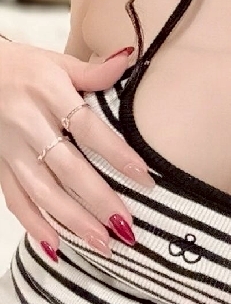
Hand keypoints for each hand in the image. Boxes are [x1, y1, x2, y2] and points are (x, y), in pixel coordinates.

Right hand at [0, 41, 153, 260]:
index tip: (144, 177)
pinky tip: (55, 246)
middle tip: (127, 227)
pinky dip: (34, 225)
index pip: (89, 128)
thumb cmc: (23, 66)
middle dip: (98, 200)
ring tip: (102, 244)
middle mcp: (29, 123)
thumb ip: (93, 71)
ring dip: (73, 221)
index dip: (116, 153)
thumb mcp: (57, 61)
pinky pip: (15, 199)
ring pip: (42, 191)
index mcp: (49, 92)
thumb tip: (130, 58)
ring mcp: (10, 148)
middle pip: (67, 168)